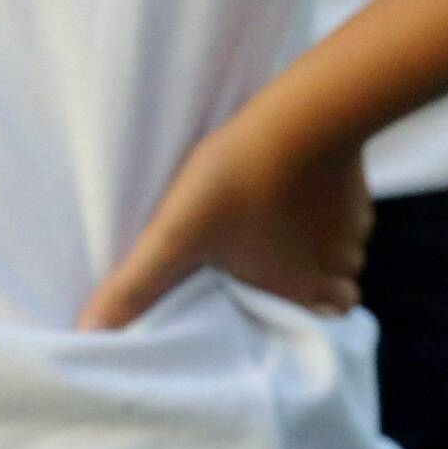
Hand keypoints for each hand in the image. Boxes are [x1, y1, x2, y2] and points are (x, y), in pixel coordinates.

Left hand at [77, 111, 370, 330]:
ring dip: (314, 247)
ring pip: (339, 254)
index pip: (315, 329)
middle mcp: (336, 268)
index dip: (297, 325)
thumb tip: (89, 333)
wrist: (304, 114)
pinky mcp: (359, 189)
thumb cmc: (238, 180)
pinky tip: (296, 189)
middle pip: (333, 294)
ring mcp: (353, 228)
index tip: (273, 313)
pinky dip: (324, 209)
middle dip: (308, 287)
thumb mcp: (176, 234)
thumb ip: (135, 285)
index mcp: (299, 290)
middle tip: (271, 272)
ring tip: (277, 228)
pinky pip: (346, 214)